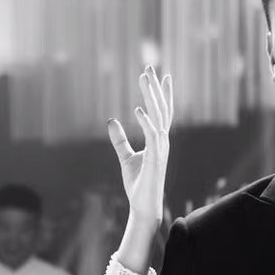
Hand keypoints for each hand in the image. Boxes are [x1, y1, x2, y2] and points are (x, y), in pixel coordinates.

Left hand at [109, 67, 172, 228]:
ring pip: (158, 117)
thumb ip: (120, 140)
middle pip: (161, 109)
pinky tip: (138, 109)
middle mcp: (162, 141)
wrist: (143, 205)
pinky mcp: (155, 159)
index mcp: (158, 140)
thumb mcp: (126, 157)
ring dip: (151, 97)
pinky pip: (152, 136)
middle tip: (148, 69)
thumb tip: (111, 121)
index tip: (162, 75)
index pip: (163, 112)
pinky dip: (146, 122)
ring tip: (144, 79)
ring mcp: (161, 149)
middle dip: (155, 88)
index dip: (162, 93)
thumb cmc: (138, 183)